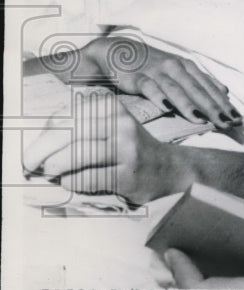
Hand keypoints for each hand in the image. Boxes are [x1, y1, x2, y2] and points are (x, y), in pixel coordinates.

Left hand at [22, 108, 187, 204]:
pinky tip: (71, 182)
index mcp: (110, 107)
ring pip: (78, 155)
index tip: (33, 152)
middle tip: (30, 166)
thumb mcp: (105, 126)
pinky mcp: (129, 172)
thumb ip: (75, 128)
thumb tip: (38, 144)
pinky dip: (73, 182)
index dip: (43, 136)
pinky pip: (90, 177)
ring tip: (50, 173)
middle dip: (42, 152)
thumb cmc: (126, 147)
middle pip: (69, 134)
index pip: (66, 118)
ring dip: (56, 167)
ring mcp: (128, 148)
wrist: (166, 167)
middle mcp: (121, 123)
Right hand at [82, 37, 240, 129]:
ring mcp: (156, 72)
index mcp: (187, 67)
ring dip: (190, 105)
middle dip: (214, 107)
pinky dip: (158, 96)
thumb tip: (225, 91)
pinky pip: (149, 87)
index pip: (210, 87)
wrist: (117, 52)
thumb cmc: (152, 65)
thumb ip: (200, 81)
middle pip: (198, 90)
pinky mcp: (137, 77)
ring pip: (176, 89)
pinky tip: (167, 108)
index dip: (225, 103)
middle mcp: (175, 67)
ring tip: (202, 120)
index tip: (238, 119)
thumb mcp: (179, 70)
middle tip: (228, 123)